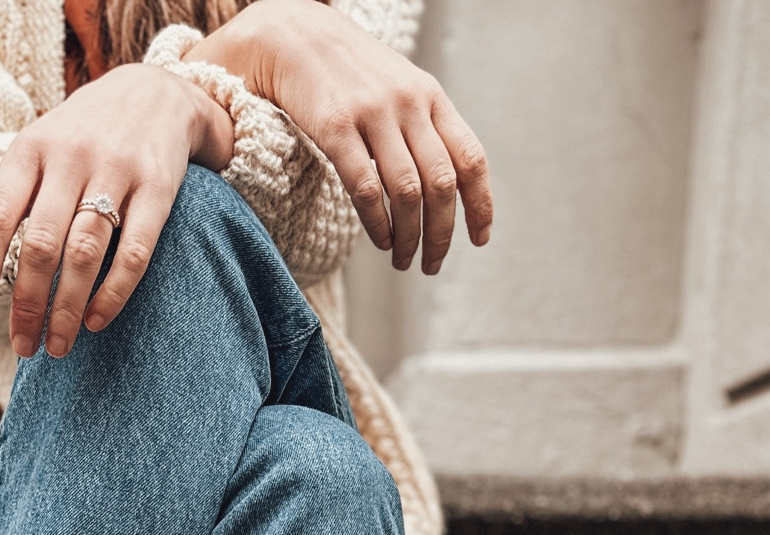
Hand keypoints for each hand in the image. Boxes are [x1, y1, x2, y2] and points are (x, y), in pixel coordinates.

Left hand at [0, 63, 234, 357]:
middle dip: (27, 303)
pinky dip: (113, 293)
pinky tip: (95, 321)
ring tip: (58, 345)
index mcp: (30, 150)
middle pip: (41, 244)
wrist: (155, 93)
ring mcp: (116, 171)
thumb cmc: (81, 136)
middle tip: (23, 345)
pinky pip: (134, 252)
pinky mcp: (157, 188)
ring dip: (67, 308)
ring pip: (84, 253)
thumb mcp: (34, 154)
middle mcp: (70, 157)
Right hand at [198, 0, 491, 273]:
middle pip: (441, 185)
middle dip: (441, 234)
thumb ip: (421, 127)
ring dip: (409, 237)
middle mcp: (409, 104)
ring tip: (403, 260)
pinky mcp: (335, 126)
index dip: (480, 205)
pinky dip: (377, 225)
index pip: (470, 159)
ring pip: (408, 192)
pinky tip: (379, 241)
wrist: (289, 34)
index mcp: (431, 97)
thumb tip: (443, 187)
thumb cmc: (344, 72)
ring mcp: (373, 113)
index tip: (479, 239)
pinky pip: (366, 189)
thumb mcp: (396, 88)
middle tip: (431, 264)